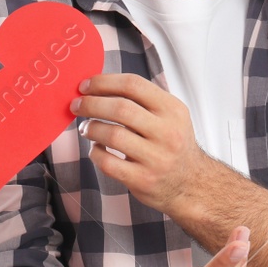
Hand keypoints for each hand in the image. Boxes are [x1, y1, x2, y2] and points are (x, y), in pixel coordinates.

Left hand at [70, 73, 212, 215]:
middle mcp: (167, 133)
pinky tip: (96, 149)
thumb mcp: (170, 115)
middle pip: (120, 109)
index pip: (133, 85)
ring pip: (112, 136)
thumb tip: (97, 86)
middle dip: (91, 104)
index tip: (85, 86)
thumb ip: (142, 100)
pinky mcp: (143, 180)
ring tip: (86, 128)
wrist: (190, 183)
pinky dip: (95, 153)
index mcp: (173, 110)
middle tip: (77, 106)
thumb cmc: (171, 143)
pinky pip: (108, 163)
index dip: (103, 82)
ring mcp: (156, 158)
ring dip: (91, 128)